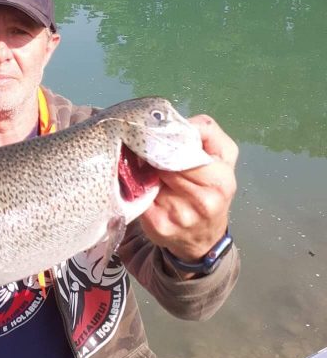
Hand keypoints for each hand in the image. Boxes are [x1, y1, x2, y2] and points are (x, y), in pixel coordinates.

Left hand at [139, 116, 237, 262]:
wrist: (204, 236)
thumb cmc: (211, 187)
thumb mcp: (223, 156)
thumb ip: (207, 131)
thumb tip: (177, 121)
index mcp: (221, 180)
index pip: (186, 151)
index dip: (169, 141)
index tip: (159, 136)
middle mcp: (204, 201)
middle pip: (165, 164)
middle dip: (154, 155)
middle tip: (148, 150)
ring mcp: (180, 216)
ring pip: (149, 177)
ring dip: (144, 170)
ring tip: (148, 168)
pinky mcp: (158, 226)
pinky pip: (139, 196)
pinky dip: (136, 187)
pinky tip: (142, 186)